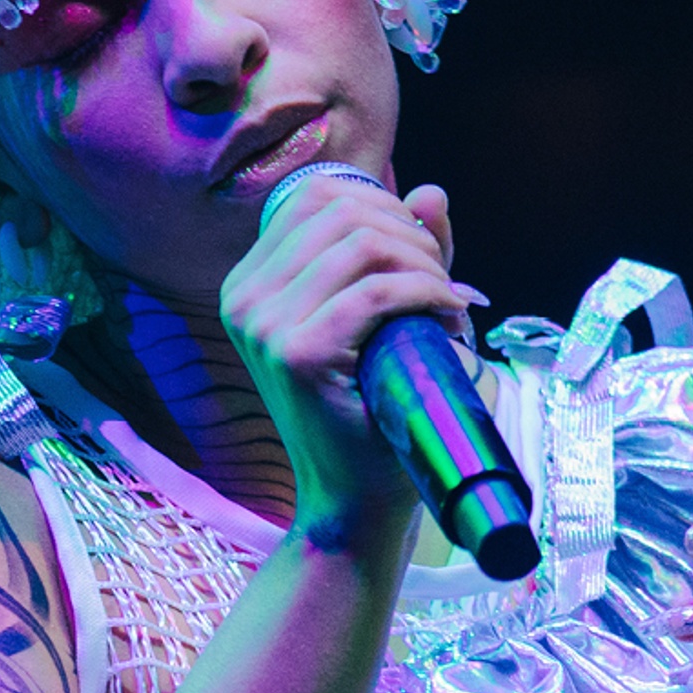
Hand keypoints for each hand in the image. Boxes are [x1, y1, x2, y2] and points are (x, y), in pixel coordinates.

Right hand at [219, 172, 478, 536]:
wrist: (353, 498)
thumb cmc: (369, 409)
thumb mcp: (383, 317)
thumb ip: (403, 254)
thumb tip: (431, 194)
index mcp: (249, 284)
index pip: (316, 196)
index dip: (382, 207)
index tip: (419, 253)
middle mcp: (244, 298)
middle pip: (341, 210)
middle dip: (409, 234)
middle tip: (441, 282)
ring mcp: (265, 327)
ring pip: (363, 244)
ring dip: (423, 264)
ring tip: (445, 301)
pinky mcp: (298, 355)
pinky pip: (376, 292)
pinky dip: (425, 293)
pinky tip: (448, 316)